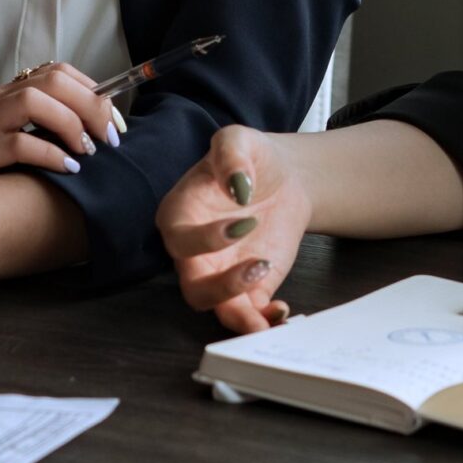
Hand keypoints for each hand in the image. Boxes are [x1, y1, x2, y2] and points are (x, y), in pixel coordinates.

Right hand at [0, 61, 117, 180]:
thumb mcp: (7, 141)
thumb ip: (40, 131)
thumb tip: (93, 133)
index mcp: (4, 96)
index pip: (56, 72)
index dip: (92, 91)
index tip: (113, 121)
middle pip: (51, 81)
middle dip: (91, 104)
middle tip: (110, 137)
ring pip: (33, 101)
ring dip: (71, 124)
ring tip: (88, 151)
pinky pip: (18, 143)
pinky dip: (50, 154)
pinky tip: (68, 168)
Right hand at [155, 125, 303, 334]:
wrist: (284, 178)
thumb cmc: (252, 158)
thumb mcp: (239, 140)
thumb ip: (232, 154)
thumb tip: (237, 185)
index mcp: (180, 215)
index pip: (179, 239)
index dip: (206, 238)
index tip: (245, 220)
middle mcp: (193, 253)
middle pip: (193, 287)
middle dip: (223, 287)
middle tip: (259, 266)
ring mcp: (220, 274)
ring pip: (217, 309)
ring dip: (242, 317)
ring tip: (273, 307)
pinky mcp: (248, 289)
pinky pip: (247, 315)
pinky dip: (262, 322)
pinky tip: (282, 312)